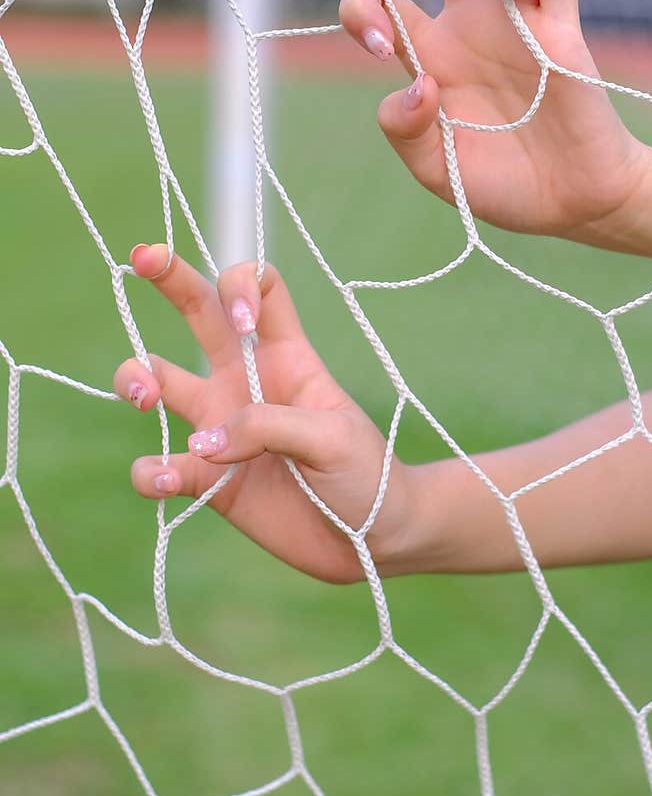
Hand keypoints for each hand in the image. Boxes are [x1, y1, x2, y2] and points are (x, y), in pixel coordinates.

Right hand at [114, 244, 420, 583]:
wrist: (371, 538)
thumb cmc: (365, 473)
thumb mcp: (333, 436)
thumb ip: (268, 426)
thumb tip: (202, 441)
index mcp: (286, 355)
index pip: (261, 288)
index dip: (242, 283)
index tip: (241, 317)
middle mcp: (246, 381)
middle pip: (199, 311)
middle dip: (169, 277)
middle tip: (140, 258)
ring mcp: (220, 428)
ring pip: (156, 381)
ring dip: (135, 378)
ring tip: (143, 395)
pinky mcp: (206, 480)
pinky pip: (159, 468)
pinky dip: (151, 472)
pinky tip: (166, 479)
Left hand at [339, 0, 647, 243]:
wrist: (572, 203)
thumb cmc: (502, 186)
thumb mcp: (435, 171)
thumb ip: (407, 131)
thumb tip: (417, 82)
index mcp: (429, 54)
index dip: (364, 6)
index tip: (382, 48)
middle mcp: (470, 26)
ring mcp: (517, 21)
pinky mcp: (561, 27)